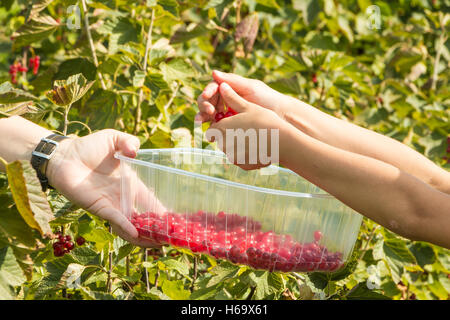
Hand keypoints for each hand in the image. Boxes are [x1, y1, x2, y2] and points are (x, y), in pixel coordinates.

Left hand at [46, 129, 164, 246]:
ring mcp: (112, 204)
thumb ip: (128, 141)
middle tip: (171, 238)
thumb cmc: (89, 146)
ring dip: (144, 235)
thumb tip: (135, 151)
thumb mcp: (114, 138)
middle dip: (156, 229)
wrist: (65, 155)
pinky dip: (126, 227)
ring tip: (158, 243)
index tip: (176, 222)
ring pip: (131, 225)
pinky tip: (137, 233)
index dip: (163, 211)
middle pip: (144, 218)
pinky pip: (115, 219)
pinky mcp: (99, 207)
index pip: (151, 201)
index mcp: (131, 183)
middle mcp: (123, 197)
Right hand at [196, 70, 292, 122]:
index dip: (207, 92)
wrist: (281, 116)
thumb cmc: (267, 98)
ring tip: (200, 122)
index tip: (207, 95)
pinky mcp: (229, 127)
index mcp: (229, 88)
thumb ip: (232, 81)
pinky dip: (212, 129)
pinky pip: (217, 127)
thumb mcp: (251, 88)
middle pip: (208, 102)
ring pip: (209, 115)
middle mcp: (226, 100)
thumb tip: (213, 72)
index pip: (213, 88)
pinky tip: (210, 132)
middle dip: (204, 106)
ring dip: (203, 118)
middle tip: (207, 112)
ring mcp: (226, 114)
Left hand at [206, 82, 286, 169]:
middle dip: (229, 136)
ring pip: (230, 150)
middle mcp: (223, 144)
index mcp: (222, 128)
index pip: (211, 130)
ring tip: (253, 138)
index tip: (230, 124)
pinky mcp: (241, 165)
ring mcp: (232, 156)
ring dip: (237, 146)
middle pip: (221, 141)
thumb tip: (222, 86)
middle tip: (245, 131)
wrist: (281, 141)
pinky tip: (257, 148)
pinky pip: (240, 159)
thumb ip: (232, 98)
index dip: (219, 127)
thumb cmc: (264, 121)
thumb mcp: (248, 107)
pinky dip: (246, 154)